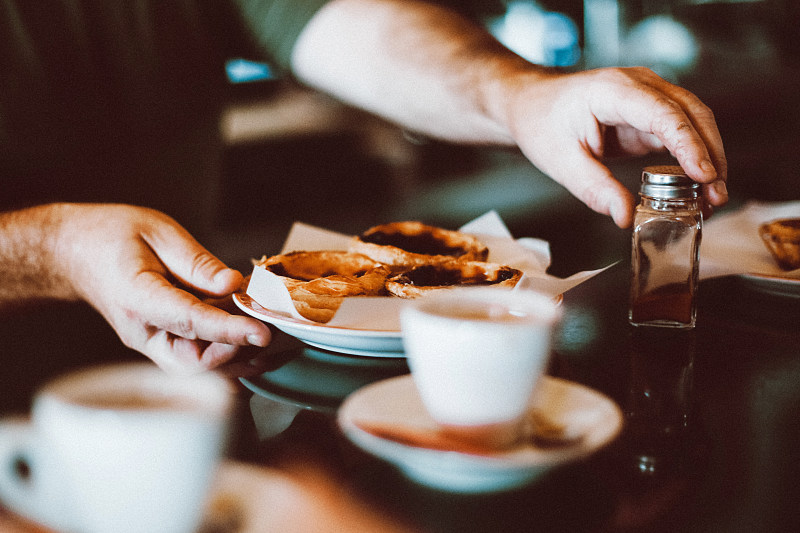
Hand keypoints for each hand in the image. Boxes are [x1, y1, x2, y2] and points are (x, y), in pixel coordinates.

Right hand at [56, 204, 270, 373]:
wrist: (72, 252)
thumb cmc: (110, 236)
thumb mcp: (157, 232)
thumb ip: (198, 262)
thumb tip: (235, 283)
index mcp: (138, 298)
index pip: (190, 322)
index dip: (229, 330)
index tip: (262, 333)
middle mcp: (142, 330)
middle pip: (193, 362)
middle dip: (234, 351)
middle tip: (267, 329)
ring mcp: (150, 342)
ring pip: (196, 367)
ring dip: (234, 357)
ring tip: (266, 337)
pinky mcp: (160, 343)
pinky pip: (195, 356)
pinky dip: (224, 351)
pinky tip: (248, 335)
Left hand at [503, 67, 727, 226]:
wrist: (531, 104)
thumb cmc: (541, 122)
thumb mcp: (560, 161)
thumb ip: (594, 188)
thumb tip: (625, 216)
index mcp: (614, 90)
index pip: (664, 114)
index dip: (689, 144)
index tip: (704, 174)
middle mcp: (639, 85)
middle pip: (692, 113)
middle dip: (710, 154)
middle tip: (716, 194)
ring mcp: (648, 96)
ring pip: (695, 120)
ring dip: (709, 156)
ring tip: (713, 196)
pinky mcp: (649, 113)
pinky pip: (681, 131)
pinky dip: (694, 156)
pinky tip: (698, 185)